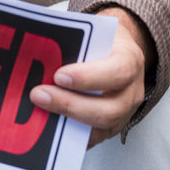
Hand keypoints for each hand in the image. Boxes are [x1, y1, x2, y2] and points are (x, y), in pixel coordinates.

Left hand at [28, 6, 154, 146]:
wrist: (118, 51)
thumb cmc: (102, 41)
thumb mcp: (94, 31)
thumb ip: (73, 40)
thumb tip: (38, 49)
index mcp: (130, 60)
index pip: (117, 71)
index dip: (88, 77)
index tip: (58, 76)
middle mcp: (131, 92)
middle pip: (108, 109)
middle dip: (69, 105)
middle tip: (38, 95)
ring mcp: (124, 114)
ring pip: (100, 127)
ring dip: (66, 119)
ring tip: (38, 108)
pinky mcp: (110, 129)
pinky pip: (91, 138)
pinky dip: (67, 134)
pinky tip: (46, 123)